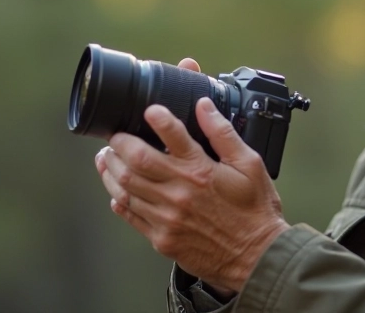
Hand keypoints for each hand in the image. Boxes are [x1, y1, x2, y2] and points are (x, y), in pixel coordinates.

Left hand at [95, 57, 290, 293]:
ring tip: (107, 158)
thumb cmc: (255, 211)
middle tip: (116, 137)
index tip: (149, 110)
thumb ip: (223, 134)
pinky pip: (131, 216)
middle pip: (135, 161)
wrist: (257, 257)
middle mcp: (179, 192)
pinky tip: (116, 191)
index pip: (171, 135)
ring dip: (111, 169)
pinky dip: (118, 200)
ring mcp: (167, 217)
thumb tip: (204, 107)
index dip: (156, 118)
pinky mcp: (162, 238)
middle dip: (120, 144)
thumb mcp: (249, 165)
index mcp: (201, 171)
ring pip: (126, 188)